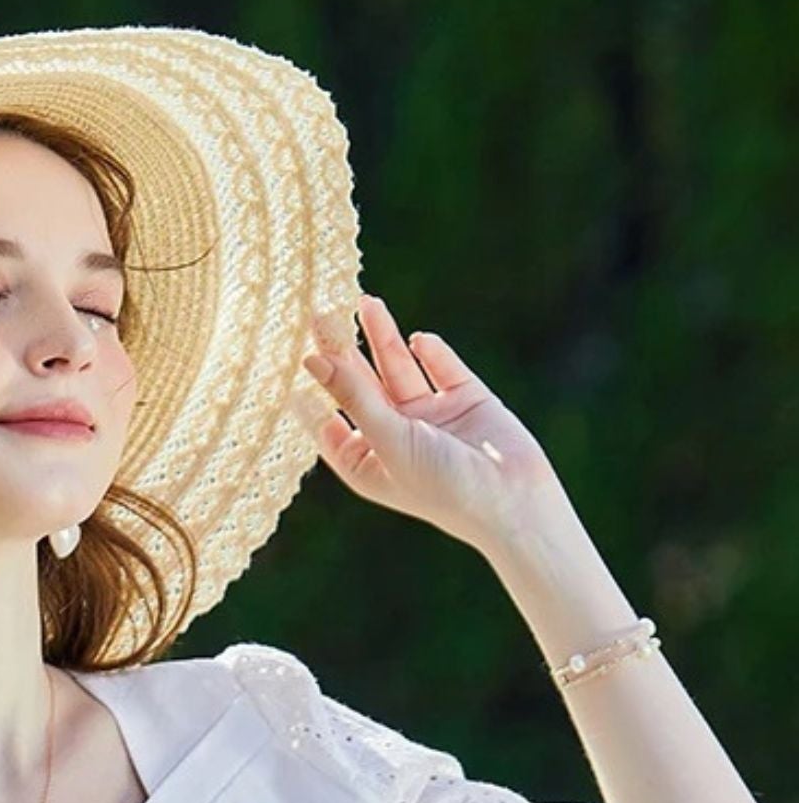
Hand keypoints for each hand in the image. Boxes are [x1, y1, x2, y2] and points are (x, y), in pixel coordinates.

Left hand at [291, 293, 569, 553]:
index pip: (327, 424)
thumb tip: (314, 360)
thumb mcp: (389, 439)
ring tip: (364, 303)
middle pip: (360, 388)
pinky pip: (442, 368)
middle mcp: (393, 439)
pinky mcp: (465, 400)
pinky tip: (417, 339)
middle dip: (343, 354)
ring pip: (399, 370)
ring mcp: (429, 418)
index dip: (310, 394)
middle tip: (321, 314)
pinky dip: (430, 352)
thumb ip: (354, 397)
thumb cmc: (442, 486)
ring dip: (383, 339)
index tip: (289, 359)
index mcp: (366, 463)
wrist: (514, 500)